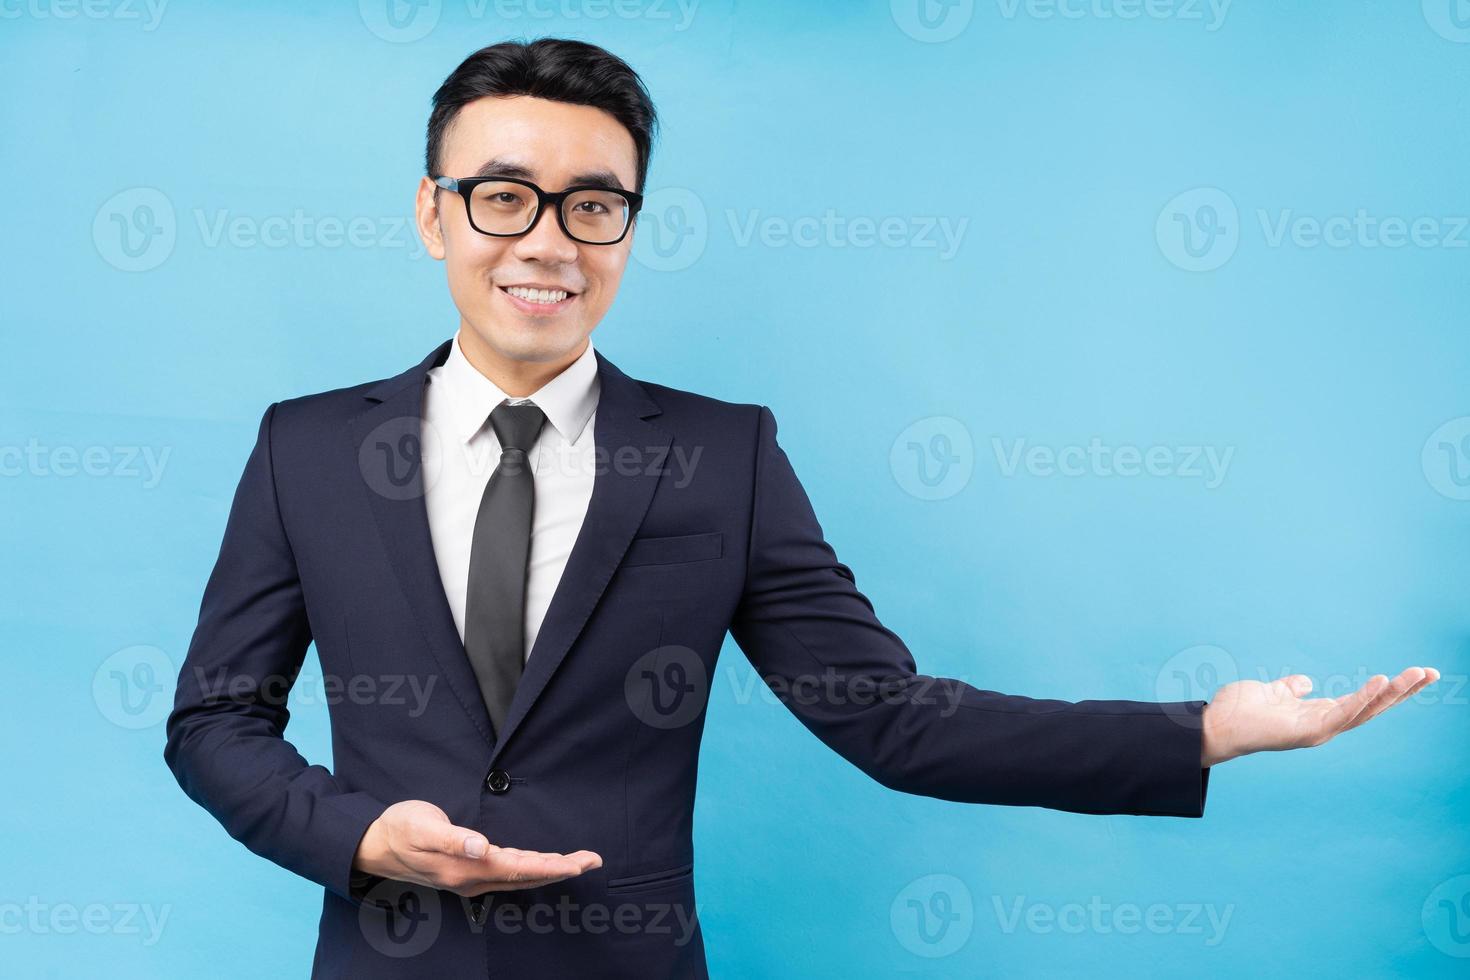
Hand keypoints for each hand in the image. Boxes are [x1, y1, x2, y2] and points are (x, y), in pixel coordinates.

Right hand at [352, 800, 601, 896]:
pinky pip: (508, 873)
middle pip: (526, 876)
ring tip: (579, 862)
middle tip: (594, 860)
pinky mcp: (468, 871)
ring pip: (520, 876)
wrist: (374, 844)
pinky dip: (531, 868)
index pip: (519, 868)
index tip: (579, 863)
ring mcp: (470, 877)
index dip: (551, 866)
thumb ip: (451, 838)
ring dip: (551, 869)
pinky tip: (543, 864)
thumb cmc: (399, 829)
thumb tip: (479, 847)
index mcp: (466, 867)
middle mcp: (473, 878)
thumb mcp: (421, 827)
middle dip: (562, 869)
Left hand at [1201, 666, 1439, 766]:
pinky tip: (1381, 683)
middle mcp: (1324, 725)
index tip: (1416, 674)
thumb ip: (1291, 689)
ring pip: (1365, 711)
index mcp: (1319, 714)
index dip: (1388, 689)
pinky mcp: (1308, 732)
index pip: (1363, 701)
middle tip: (1432, 673)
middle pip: (1373, 707)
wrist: (1215, 725)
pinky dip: (1363, 700)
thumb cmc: (1240, 711)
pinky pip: (1342, 714)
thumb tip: (1305, 682)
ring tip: (1416, 674)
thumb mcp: (1272, 693)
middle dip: (1403, 692)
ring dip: (1392, 693)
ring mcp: (1318, 731)